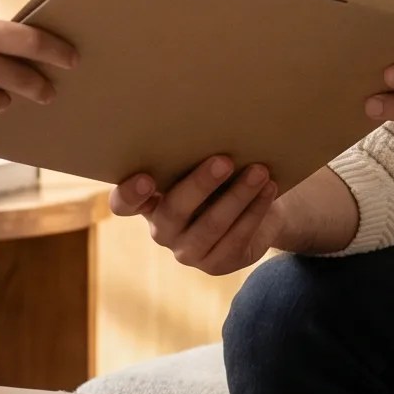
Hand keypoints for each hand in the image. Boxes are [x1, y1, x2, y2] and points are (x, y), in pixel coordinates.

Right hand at [110, 155, 281, 275]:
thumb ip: (193, 156)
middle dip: (200, 185)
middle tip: (224, 160)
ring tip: (259, 172)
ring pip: (211, 226)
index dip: (130, 194)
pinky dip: (255, 211)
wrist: (253, 209)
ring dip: (238, 196)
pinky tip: (269, 189)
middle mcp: (162, 230)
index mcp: (147, 201)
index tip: (146, 178)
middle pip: (173, 212)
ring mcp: (187, 252)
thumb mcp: (202, 166)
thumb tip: (212, 128)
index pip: (124, 204)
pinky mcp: (215, 265)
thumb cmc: (220, 176)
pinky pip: (236, 238)